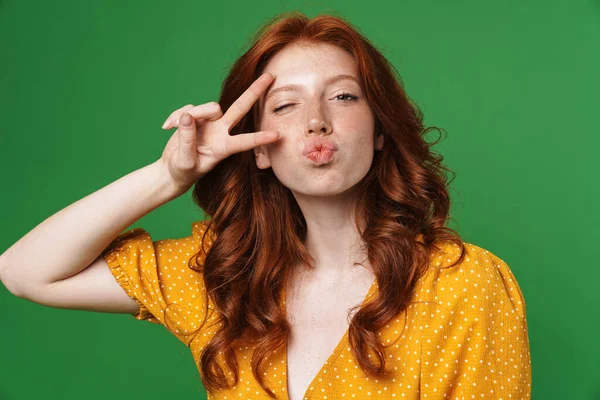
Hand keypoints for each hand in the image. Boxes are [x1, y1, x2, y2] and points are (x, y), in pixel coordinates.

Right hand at [158, 73, 278, 192]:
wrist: (171, 170)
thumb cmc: (182, 171)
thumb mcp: (185, 161)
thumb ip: (187, 140)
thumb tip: (188, 116)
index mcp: (223, 148)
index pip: (244, 142)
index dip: (260, 138)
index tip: (277, 135)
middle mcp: (220, 132)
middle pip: (240, 108)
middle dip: (254, 92)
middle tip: (270, 77)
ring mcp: (209, 123)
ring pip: (208, 107)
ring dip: (194, 114)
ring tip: (175, 127)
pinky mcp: (195, 117)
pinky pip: (188, 108)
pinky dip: (175, 116)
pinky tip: (167, 127)